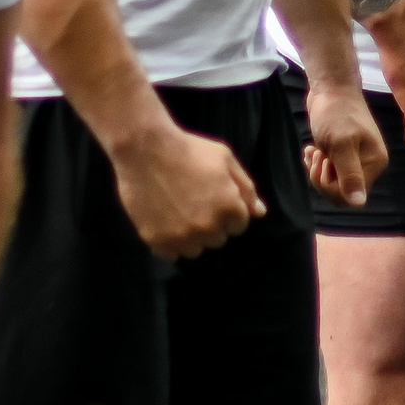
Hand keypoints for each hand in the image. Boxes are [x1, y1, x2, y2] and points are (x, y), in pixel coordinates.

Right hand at [108, 122, 263, 260]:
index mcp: (229, 208)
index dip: (228, 211)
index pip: (239, 226)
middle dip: (211, 224)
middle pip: (217, 239)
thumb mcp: (225, 159)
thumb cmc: (189, 149)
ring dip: (191, 237)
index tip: (213, 198)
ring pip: (195, 250)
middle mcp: (208, 227)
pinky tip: (165, 225)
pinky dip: (170, 244)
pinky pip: (171, 255)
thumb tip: (260, 213)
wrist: (145, 149)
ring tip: (179, 214)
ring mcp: (182, 236)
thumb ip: (246, 188)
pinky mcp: (157, 241)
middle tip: (195, 203)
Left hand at [300, 76, 388, 207]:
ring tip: (312, 151)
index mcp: (375, 163)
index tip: (324, 163)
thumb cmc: (336, 113)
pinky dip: (316, 162)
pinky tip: (310, 149)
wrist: (330, 86)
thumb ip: (349, 175)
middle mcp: (369, 163)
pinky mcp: (342, 151)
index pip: (352, 195)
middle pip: (342, 191)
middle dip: (323, 178)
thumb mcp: (341, 145)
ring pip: (333, 181)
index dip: (332, 187)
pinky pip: (329, 169)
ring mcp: (356, 157)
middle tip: (316, 156)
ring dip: (318, 170)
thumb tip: (359, 203)